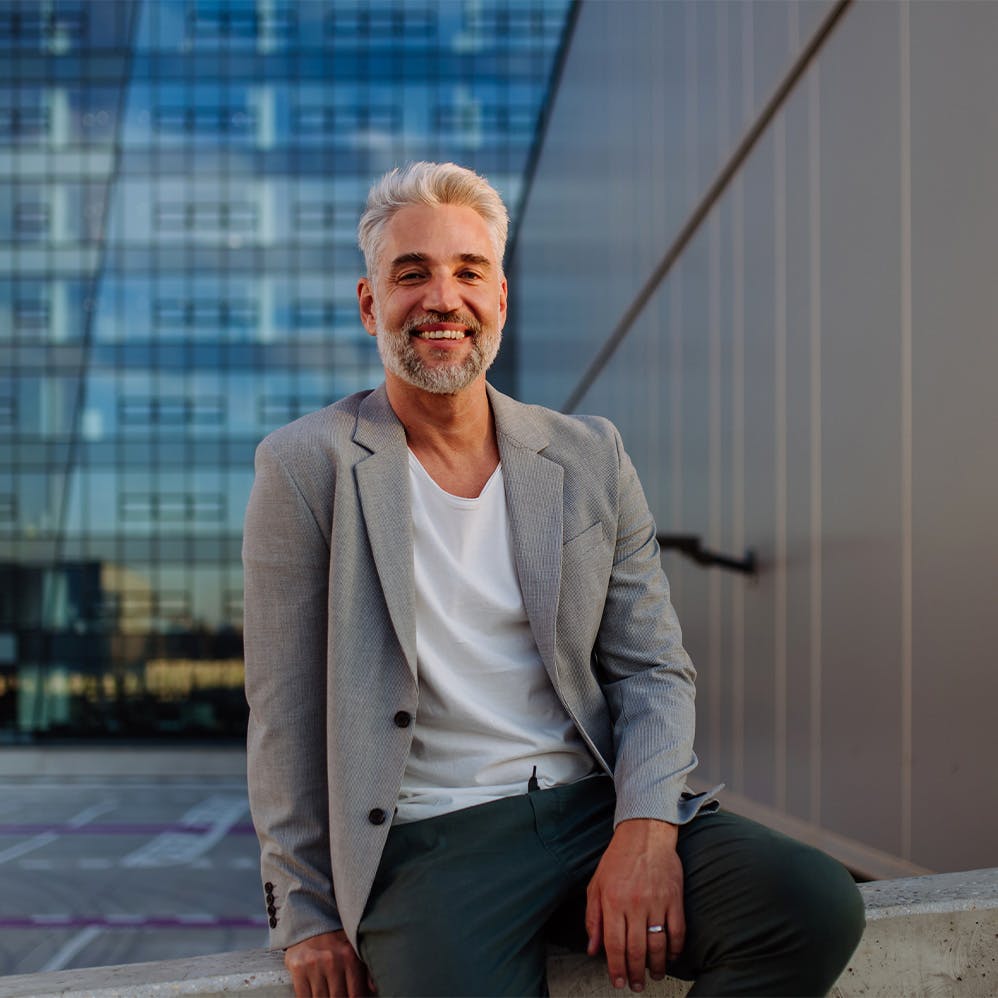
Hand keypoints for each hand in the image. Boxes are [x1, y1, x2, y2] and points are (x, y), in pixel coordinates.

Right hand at [284, 930, 374, 997]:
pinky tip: (314, 995)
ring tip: (328, 994)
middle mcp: (332, 960)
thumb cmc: (335, 938)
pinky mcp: (297, 968)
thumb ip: (365, 968)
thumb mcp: (353, 948)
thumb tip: (373, 989)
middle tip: (339, 994)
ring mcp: (313, 965)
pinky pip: (303, 997)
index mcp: (350, 957)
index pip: (355, 995)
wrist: (309, 921)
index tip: (351, 997)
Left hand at [585, 818, 684, 991]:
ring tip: (652, 975)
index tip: (618, 981)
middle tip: (636, 984)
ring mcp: (657, 901)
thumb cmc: (618, 859)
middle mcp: (635, 904)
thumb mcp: (596, 885)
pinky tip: (670, 957)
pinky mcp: (675, 898)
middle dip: (635, 973)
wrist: (645, 833)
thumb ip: (593, 919)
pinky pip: (678, 931)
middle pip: (636, 949)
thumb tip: (592, 949)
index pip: (614, 944)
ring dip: (655, 966)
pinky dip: (675, 949)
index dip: (616, 968)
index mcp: (613, 901)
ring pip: (658, 945)